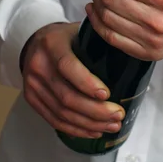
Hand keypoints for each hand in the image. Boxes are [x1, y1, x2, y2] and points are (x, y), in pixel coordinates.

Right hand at [21, 23, 124, 138]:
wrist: (35, 41)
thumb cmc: (65, 38)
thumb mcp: (79, 31)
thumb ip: (98, 43)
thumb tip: (131, 60)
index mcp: (52, 44)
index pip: (67, 66)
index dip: (87, 83)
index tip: (107, 94)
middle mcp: (39, 65)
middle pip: (67, 96)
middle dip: (95, 110)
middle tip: (118, 114)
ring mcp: (32, 84)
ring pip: (62, 112)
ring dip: (89, 123)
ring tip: (111, 125)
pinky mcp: (31, 99)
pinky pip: (54, 120)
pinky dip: (76, 129)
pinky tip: (93, 130)